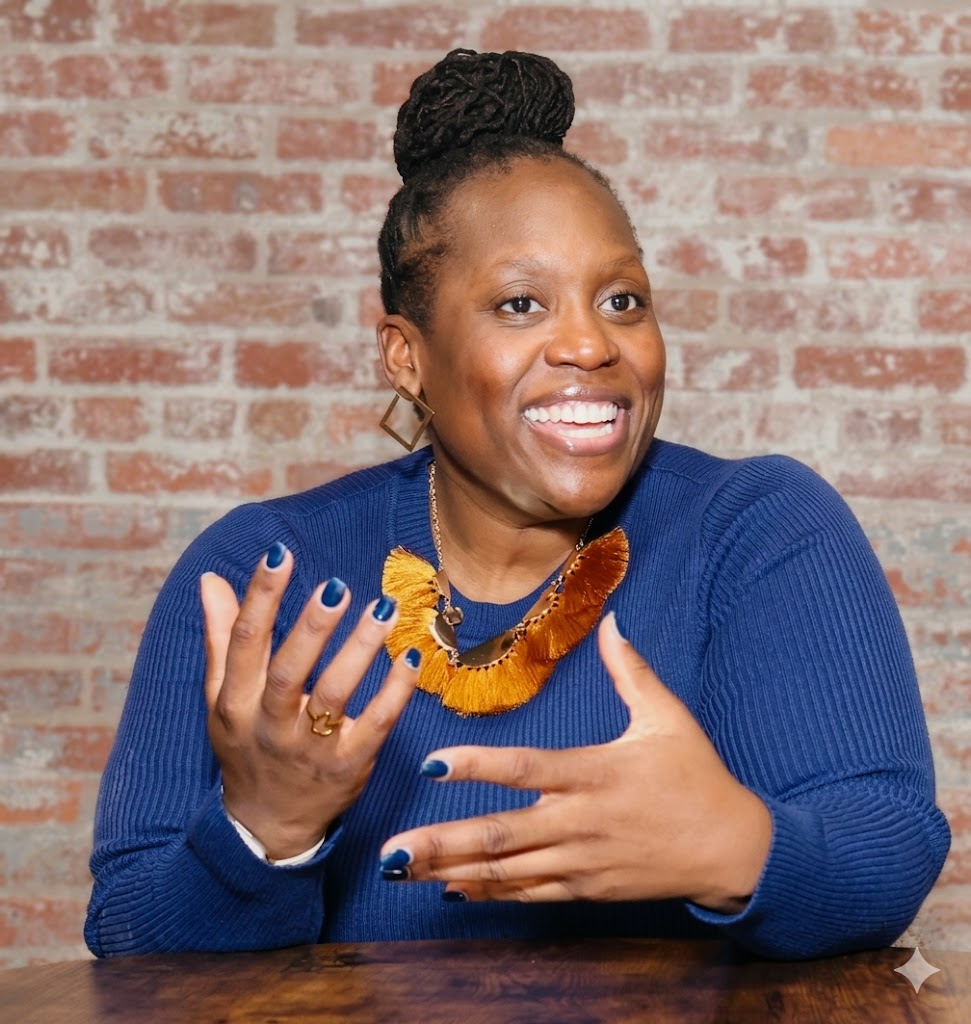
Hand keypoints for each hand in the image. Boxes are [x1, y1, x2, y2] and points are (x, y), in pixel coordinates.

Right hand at [201, 543, 418, 859]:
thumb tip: (210, 580)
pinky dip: (394, 691)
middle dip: (311, 628)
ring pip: (335, 695)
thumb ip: (221, 638)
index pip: (245, 642)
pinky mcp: (349, 766)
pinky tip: (410, 657)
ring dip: (360, 650)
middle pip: (289, 672)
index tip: (280, 555)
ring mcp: (311, 749)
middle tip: (337, 587)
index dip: (260, 597)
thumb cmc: (246, 747)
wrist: (265, 826)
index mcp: (236, 703)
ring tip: (383, 609)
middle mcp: (270, 726)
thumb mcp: (222, 698)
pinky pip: (375, 725)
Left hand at [379, 613, 770, 911]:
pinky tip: (452, 888)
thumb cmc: (698, 777)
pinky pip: (529, 893)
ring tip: (402, 870)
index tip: (430, 763)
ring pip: (507, 870)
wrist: (733, 849)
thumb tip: (613, 622)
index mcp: (595, 773)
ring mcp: (581, 861)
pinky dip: (489, 891)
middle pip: (502, 833)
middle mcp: (581, 821)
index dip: (476, 765)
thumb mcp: (668, 718)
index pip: (526, 768)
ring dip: (452, 870)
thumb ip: (631, 671)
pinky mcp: (587, 888)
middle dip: (442, 841)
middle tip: (390, 848)